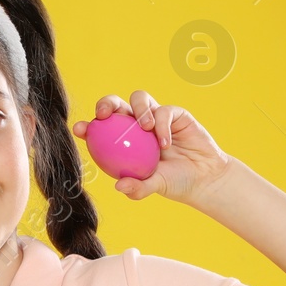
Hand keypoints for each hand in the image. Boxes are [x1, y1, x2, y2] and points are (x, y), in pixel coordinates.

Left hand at [72, 90, 230, 203]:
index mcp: (124, 142)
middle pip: (116, 104)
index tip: (80, 130)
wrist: (205, 178)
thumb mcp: (155, 186)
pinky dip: (163, 124)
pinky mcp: (175, 114)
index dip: (88, 126)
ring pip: (139, 98)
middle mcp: (136, 126)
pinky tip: (166, 142)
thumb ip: (138, 187)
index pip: (102, 129)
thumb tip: (119, 185)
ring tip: (146, 128)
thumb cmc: (176, 183)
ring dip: (139, 109)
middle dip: (106, 103)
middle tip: (104, 115)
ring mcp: (155, 117)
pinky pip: (164, 111)